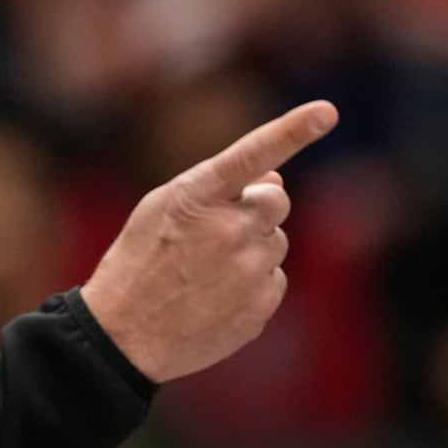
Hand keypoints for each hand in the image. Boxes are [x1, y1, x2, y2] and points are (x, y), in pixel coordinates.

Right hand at [81, 100, 338, 382]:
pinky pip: (273, 281)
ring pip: (275, 243)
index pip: (251, 155)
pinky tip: (213, 297)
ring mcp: (249, 270)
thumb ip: (217, 189)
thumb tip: (276, 179)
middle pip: (276, 202)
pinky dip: (251, 285)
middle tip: (213, 233)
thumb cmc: (137, 263)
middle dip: (256, 210)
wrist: (121, 335)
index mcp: (195, 198)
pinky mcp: (262, 305)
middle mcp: (229, 230)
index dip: (292, 131)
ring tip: (203, 273)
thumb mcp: (160, 211)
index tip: (326, 112)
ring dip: (250, 249)